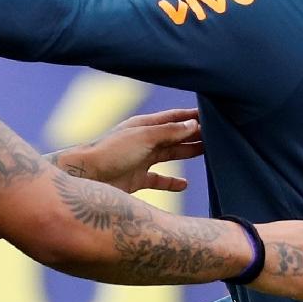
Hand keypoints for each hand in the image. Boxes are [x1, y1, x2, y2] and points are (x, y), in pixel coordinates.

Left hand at [55, 108, 203, 194]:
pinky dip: (171, 183)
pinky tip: (183, 185)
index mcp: (144, 126)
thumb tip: (194, 124)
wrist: (84, 177)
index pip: (174, 118)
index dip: (192, 117)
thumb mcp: (144, 137)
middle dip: (194, 135)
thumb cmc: (110, 152)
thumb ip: (170, 132)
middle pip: (174, 137)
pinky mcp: (136, 180)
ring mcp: (140, 161)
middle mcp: (143, 141)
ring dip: (187, 153)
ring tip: (206, 153)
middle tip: (217, 136)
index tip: (213, 116)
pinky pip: (158, 180)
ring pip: (170, 156)